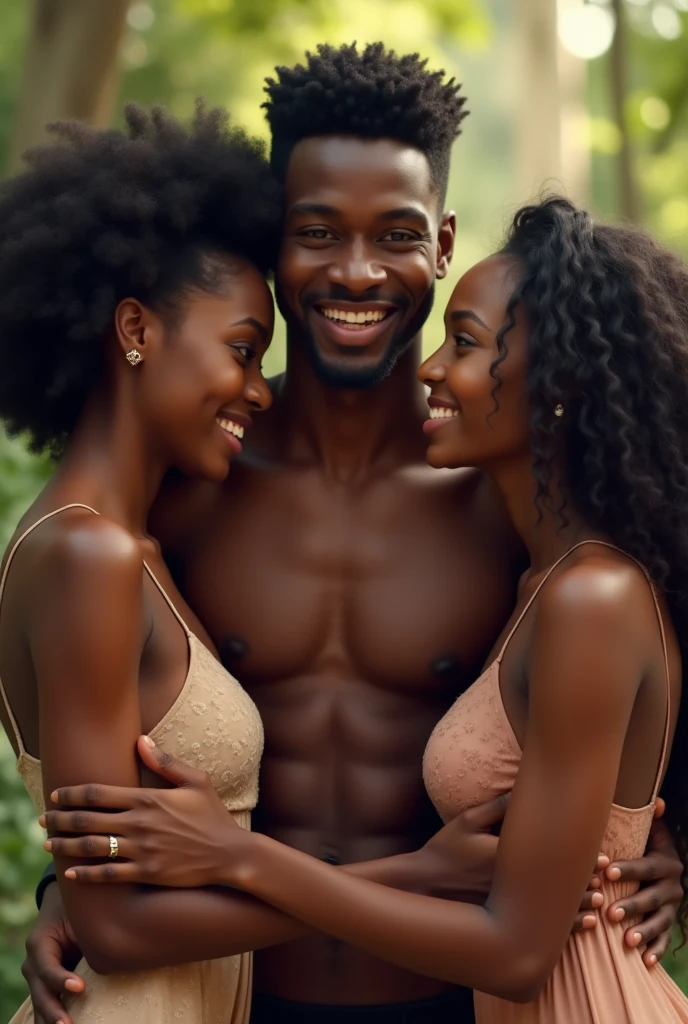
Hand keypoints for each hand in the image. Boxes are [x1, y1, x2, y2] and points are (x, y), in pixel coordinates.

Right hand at [21, 881, 83, 1023]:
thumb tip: (114, 952)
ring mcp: (38, 978)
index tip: (80, 987)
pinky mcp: (47, 987)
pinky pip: (46, 1006)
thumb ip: (88, 937)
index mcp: (39, 943)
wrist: (63, 908)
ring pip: (40, 1005)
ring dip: (51, 1020)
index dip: (61, 979)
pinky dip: (51, 1019)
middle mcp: (34, 964)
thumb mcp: (80, 919)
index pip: (47, 967)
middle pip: (41, 992)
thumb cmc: (76, 912)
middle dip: (53, 1011)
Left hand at [40, 736, 250, 887]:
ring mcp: (141, 850)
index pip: (99, 794)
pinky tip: (71, 874)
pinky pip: (108, 874)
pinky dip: (85, 874)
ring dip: (66, 846)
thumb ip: (165, 762)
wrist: (230, 853)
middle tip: (42, 819)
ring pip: (92, 847)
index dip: (73, 794)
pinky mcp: (146, 873)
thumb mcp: (196, 781)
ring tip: (48, 845)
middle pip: (87, 820)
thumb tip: (141, 740)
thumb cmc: (213, 815)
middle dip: (60, 819)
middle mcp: (139, 823)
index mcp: (148, 798)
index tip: (56, 796)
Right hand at [414, 794, 605, 932]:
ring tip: (600, 902)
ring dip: (576, 907)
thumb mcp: (468, 821)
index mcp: (505, 856)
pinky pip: (537, 926)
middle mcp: (510, 884)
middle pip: (555, 885)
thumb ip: (497, 807)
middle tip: (607, 873)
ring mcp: (506, 905)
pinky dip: (561, 927)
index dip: (578, 857)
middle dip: (583, 881)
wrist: (423, 886)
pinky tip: (578, 926)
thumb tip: (524, 789)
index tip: (599, 855)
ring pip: (550, 911)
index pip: (550, 857)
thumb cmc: (445, 850)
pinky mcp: (501, 919)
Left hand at [604, 798, 681, 966]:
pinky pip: (665, 940)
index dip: (628, 868)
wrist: (667, 871)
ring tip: (626, 940)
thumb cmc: (648, 848)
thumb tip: (656, 799)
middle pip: (652, 898)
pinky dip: (656, 951)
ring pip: (659, 922)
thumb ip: (649, 820)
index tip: (607, 870)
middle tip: (610, 912)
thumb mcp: (653, 833)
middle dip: (631, 905)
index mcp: (667, 863)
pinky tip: (645, 962)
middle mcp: (673, 887)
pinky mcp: (669, 925)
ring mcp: (672, 908)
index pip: (646, 866)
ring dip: (643, 932)